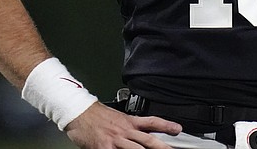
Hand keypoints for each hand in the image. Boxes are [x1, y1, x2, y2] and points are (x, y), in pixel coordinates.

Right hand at [64, 102, 181, 148]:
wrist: (78, 113)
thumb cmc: (95, 116)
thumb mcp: (117, 117)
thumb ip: (129, 125)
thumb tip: (140, 132)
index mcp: (129, 121)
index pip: (152, 122)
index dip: (166, 125)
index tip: (178, 129)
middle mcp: (125, 130)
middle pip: (148, 139)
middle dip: (162, 147)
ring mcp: (116, 140)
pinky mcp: (104, 148)